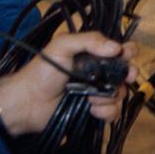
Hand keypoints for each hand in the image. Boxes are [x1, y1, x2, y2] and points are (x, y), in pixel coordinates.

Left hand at [0, 32, 135, 136]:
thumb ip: (89, 40)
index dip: (128, 52)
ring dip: (111, 96)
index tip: (126, 56)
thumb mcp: (62, 46)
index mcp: (94, 55)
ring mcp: (97, 93)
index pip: (119, 50)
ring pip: (121, 93)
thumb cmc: (43, 71)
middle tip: (124, 78)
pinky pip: (112, 113)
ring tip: (92, 99)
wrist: (26, 103)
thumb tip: (117, 48)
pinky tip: (93, 110)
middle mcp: (99, 73)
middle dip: (128, 75)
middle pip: (125, 72)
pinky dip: (107, 112)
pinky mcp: (93, 112)